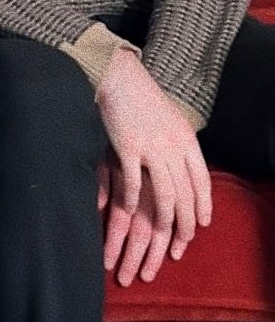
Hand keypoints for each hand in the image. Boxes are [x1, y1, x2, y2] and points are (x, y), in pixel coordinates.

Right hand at [95, 48, 210, 275]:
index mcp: (186, 139)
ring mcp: (151, 148)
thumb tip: (185, 170)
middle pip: (186, 195)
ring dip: (163, 220)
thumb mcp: (170, 119)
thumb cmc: (141, 98)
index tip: (200, 224)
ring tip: (158, 236)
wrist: (119, 76)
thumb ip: (179, 145)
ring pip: (165, 195)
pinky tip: (128, 211)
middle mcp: (173, 146)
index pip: (202, 181)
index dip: (203, 206)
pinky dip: (133, 201)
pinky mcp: (128, 147)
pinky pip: (134, 183)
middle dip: (185, 224)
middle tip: (181, 244)